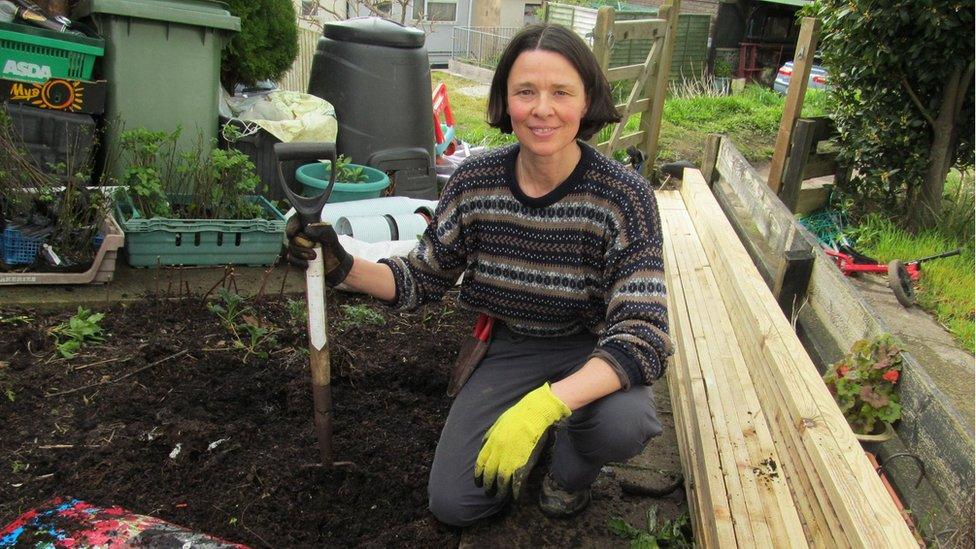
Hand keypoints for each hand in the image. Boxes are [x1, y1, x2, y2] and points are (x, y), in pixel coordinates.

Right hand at [285, 215, 352, 285]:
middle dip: (301, 242)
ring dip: (301, 253)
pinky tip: (307, 264)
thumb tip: (307, 230)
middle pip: (291, 235)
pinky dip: (298, 262)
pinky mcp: (296, 257)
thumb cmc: (332, 247)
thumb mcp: (331, 236)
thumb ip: (322, 230)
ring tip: (314, 256)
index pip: (294, 220)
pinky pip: (291, 258)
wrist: (335, 265)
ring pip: (290, 247)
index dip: (292, 225)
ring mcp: (296, 246)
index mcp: (307, 225)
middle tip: (313, 246)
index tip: (294, 232)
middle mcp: (300, 234)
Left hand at [474, 383, 570, 498]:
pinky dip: (516, 491)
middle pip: (489, 474)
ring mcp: (510, 460)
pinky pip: (517, 482)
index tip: (477, 482)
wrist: (534, 413)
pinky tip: (516, 496)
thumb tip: (484, 445)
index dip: (478, 474)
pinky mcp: (523, 464)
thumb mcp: (498, 423)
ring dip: (499, 491)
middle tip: (487, 493)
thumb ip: (490, 436)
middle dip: (487, 485)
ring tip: (499, 497)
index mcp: (491, 442)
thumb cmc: (518, 415)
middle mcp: (498, 453)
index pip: (481, 463)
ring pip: (501, 481)